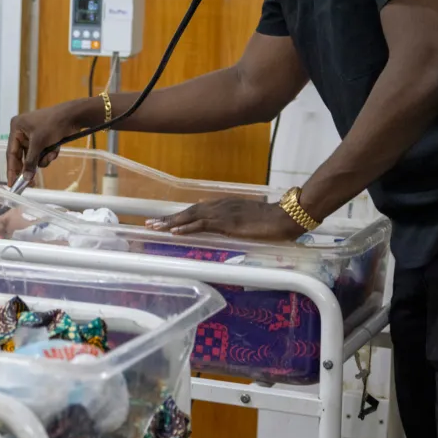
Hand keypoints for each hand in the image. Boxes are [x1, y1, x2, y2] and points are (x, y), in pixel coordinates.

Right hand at [6, 101, 91, 183]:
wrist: (73, 115)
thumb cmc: (53, 124)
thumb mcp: (39, 143)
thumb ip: (30, 161)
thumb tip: (26, 178)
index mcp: (16, 128)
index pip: (11, 153)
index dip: (11, 169)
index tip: (12, 184)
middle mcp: (22, 132)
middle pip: (22, 156)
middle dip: (30, 166)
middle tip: (31, 183)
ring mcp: (33, 135)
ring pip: (34, 156)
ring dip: (43, 158)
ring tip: (51, 154)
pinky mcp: (43, 139)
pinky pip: (42, 153)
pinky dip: (49, 153)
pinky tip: (56, 149)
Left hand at [149, 198, 304, 241]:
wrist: (286, 217)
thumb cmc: (272, 221)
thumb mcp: (248, 220)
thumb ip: (235, 221)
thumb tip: (223, 223)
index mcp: (225, 205)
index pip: (197, 210)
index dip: (180, 215)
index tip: (166, 220)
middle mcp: (220, 205)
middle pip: (189, 211)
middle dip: (169, 217)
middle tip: (151, 223)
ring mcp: (223, 213)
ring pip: (191, 216)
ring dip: (172, 222)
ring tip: (155, 227)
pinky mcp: (226, 223)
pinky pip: (201, 225)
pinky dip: (186, 227)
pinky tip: (174, 231)